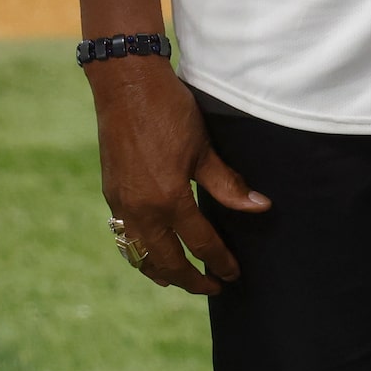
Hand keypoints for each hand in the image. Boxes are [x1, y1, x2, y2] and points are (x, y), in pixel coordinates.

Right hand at [87, 54, 268, 296]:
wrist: (126, 83)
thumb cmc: (168, 109)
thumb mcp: (203, 147)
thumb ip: (227, 183)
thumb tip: (259, 207)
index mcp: (169, 198)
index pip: (200, 244)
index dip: (219, 262)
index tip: (233, 275)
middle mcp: (141, 209)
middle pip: (167, 262)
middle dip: (190, 280)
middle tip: (211, 287)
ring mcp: (121, 203)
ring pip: (140, 255)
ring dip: (161, 272)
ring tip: (180, 280)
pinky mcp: (111, 193)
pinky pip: (125, 236)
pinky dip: (140, 253)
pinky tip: (151, 253)